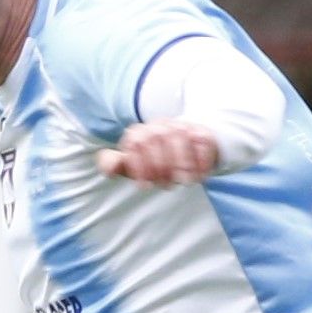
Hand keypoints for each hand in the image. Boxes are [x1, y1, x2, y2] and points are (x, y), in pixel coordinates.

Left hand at [96, 120, 222, 185]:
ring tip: (184, 181)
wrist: (185, 153)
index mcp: (138, 133)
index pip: (135, 142)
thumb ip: (114, 165)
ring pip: (179, 136)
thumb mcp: (132, 166)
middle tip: (167, 185)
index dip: (139, 166)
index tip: (145, 186)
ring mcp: (180, 126)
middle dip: (160, 165)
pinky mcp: (201, 132)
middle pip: (155, 137)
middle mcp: (158, 125)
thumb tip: (110, 169)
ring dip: (182, 163)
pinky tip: (199, 176)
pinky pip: (201, 141)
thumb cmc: (154, 163)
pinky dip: (201, 161)